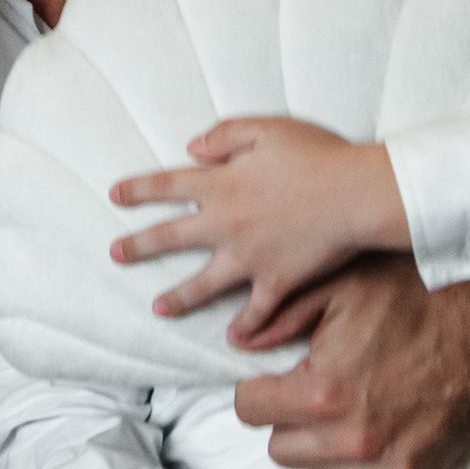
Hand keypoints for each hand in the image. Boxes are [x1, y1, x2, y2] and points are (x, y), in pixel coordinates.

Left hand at [110, 120, 408, 336]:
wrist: (355, 194)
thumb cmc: (317, 156)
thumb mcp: (267, 129)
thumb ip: (225, 135)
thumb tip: (191, 147)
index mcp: (221, 183)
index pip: (167, 185)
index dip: (138, 190)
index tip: (114, 195)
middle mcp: (225, 223)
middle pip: (170, 237)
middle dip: (138, 246)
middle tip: (115, 254)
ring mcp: (248, 257)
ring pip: (202, 284)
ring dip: (177, 297)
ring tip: (157, 307)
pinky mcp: (276, 281)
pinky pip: (255, 311)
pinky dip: (245, 327)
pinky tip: (232, 339)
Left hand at [230, 259, 469, 468]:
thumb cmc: (417, 300)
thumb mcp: (342, 285)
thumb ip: (281, 313)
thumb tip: (236, 340)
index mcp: (323, 392)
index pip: (249, 410)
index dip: (259, 389)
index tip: (276, 381)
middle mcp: (351, 440)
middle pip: (280, 449)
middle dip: (290, 421)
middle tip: (315, 395)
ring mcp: (386, 467)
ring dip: (320, 456)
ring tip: (342, 421)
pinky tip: (367, 449)